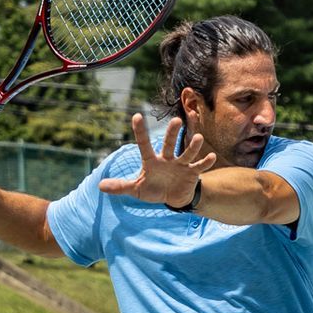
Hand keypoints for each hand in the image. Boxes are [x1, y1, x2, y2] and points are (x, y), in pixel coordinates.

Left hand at [99, 113, 214, 205]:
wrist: (173, 197)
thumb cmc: (153, 189)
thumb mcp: (136, 190)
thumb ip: (120, 186)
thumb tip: (100, 186)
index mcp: (151, 161)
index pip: (144, 144)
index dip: (140, 131)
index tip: (137, 115)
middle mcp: (167, 159)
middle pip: (169, 144)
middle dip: (172, 133)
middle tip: (176, 121)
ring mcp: (180, 164)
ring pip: (187, 153)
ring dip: (193, 146)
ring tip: (198, 138)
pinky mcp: (192, 173)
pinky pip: (199, 166)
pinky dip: (205, 163)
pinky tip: (212, 157)